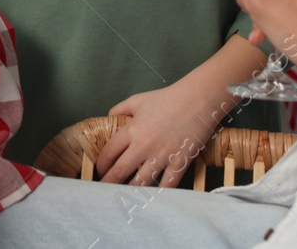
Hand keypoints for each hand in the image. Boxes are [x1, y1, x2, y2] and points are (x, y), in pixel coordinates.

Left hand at [98, 83, 218, 186]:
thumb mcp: (137, 101)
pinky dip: (159, 193)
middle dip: (109, 182)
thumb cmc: (166, 99)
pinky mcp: (179, 163)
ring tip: (125, 195)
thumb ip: (119, 110)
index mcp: (131, 131)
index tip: (100, 170)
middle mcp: (143, 147)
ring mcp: (162, 157)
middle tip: (105, 188)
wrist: (197, 100)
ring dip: (131, 191)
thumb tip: (108, 118)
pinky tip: (153, 197)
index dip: (101, 165)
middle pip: (120, 172)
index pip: (108, 154)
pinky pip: (167, 185)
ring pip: (141, 183)